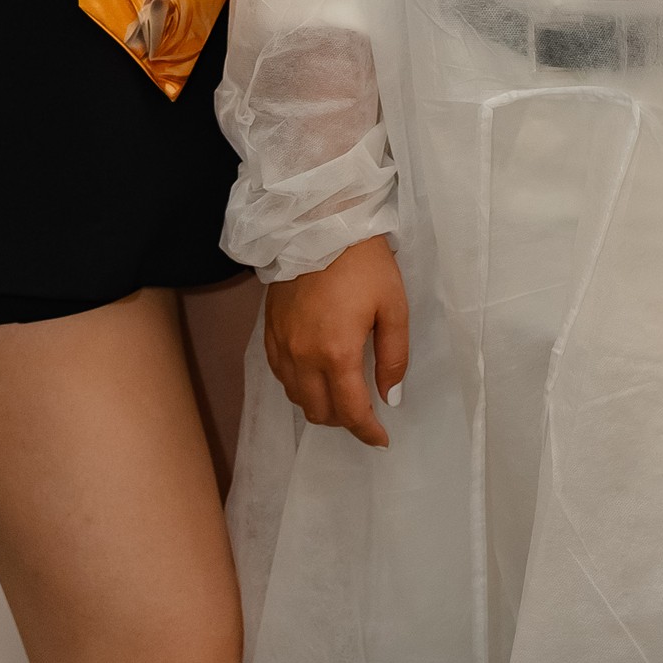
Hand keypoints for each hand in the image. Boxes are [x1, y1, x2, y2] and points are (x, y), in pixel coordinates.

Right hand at [263, 236, 409, 448]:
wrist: (320, 223)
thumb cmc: (364, 262)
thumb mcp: (394, 306)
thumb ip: (394, 357)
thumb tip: (391, 397)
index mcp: (337, 353)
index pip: (351, 411)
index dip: (368, 431)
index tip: (381, 439)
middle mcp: (303, 357)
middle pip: (319, 412)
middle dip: (345, 420)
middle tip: (364, 410)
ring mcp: (281, 345)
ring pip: (296, 398)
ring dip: (319, 405)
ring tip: (341, 393)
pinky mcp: (269, 331)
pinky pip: (280, 375)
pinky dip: (298, 385)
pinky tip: (314, 374)